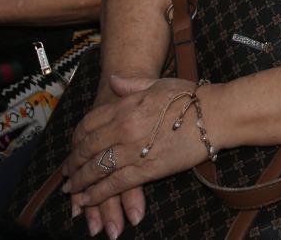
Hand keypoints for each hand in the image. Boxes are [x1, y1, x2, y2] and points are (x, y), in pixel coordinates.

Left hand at [63, 74, 213, 234]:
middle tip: (66, 173)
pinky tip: (87, 199)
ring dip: (80, 181)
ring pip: (96, 168)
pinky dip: (96, 193)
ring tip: (71, 190)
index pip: (88, 124)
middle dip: (73, 163)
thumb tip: (114, 80)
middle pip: (87, 148)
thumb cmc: (190, 97)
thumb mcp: (158, 84)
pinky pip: (113, 184)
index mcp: (125, 106)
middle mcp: (123, 128)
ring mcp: (132, 150)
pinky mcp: (146, 170)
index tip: (73, 146)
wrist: (214, 115)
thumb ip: (132, 84)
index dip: (76, 138)